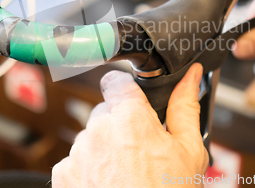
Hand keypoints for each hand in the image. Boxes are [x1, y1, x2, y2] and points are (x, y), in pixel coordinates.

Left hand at [52, 63, 207, 187]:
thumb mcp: (189, 151)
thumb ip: (185, 107)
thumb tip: (190, 76)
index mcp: (130, 117)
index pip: (116, 81)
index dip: (125, 90)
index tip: (131, 100)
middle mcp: (99, 129)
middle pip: (104, 112)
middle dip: (119, 125)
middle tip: (138, 151)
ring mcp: (79, 152)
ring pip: (91, 136)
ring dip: (103, 147)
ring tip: (124, 174)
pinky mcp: (64, 174)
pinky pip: (75, 159)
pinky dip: (88, 168)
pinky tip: (108, 185)